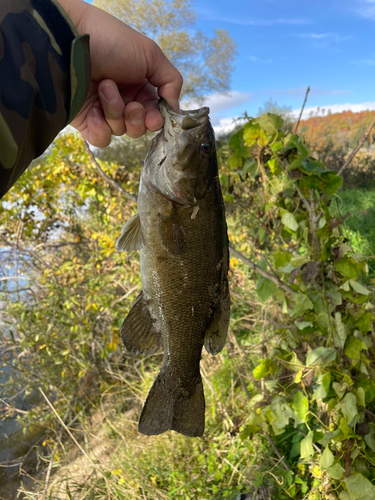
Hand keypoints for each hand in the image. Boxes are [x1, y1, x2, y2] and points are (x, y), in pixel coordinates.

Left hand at [57, 0, 182, 146]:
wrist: (70, 41)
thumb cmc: (111, 42)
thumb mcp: (150, 54)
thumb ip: (171, 80)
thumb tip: (175, 108)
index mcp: (139, 85)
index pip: (155, 113)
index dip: (156, 118)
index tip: (154, 115)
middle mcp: (123, 99)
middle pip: (140, 127)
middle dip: (137, 118)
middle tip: (131, 104)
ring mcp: (103, 111)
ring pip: (121, 131)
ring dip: (116, 112)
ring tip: (104, 87)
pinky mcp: (85, 121)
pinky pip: (102, 139)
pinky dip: (101, 128)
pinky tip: (94, 111)